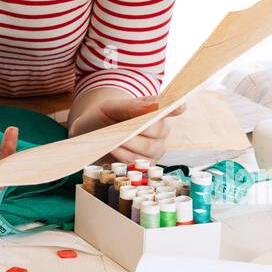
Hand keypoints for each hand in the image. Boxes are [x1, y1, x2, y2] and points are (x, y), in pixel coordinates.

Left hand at [69, 96, 184, 168]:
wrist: (92, 134)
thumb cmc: (105, 117)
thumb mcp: (112, 108)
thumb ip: (131, 106)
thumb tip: (154, 106)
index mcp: (156, 110)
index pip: (172, 108)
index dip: (176, 107)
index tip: (179, 107)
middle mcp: (161, 129)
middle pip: (158, 131)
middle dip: (138, 130)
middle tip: (120, 130)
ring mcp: (156, 148)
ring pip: (148, 149)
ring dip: (128, 145)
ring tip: (113, 141)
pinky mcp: (147, 165)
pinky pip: (138, 163)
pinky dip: (123, 157)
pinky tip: (113, 151)